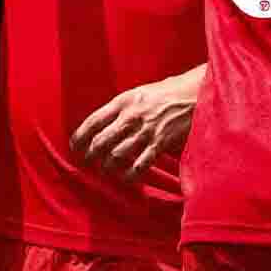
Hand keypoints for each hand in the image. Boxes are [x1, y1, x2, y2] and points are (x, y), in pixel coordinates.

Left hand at [71, 67, 199, 180]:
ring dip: (108, 167)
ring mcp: (145, 130)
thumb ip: (120, 109)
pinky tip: (126, 178)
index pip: (92, 122)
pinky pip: (139, 165)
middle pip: (101, 142)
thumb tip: (100, 126)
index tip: (75, 147)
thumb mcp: (138, 93)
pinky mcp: (160, 143)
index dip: (79, 138)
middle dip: (90, 156)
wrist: (196, 93)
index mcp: (123, 101)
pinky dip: (130, 175)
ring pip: (116, 155)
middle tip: (88, 161)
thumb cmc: (166, 93)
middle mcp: (131, 116)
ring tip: (106, 170)